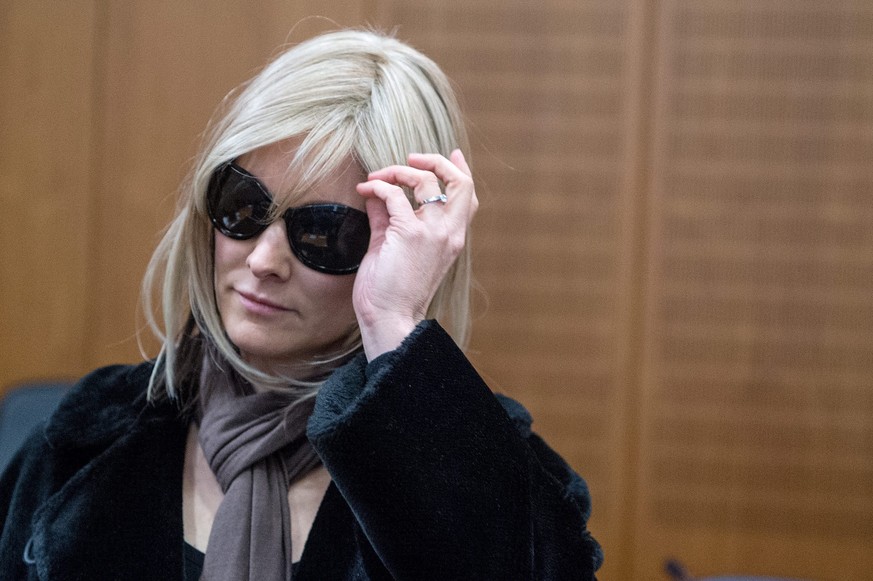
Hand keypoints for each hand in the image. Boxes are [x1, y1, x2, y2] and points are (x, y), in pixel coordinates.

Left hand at [353, 149, 477, 359]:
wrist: (390, 318)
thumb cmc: (392, 291)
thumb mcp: (394, 247)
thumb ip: (390, 219)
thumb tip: (379, 195)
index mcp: (453, 238)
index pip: (468, 197)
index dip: (461, 170)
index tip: (453, 153)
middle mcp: (449, 233)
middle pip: (460, 182)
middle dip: (437, 161)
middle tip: (411, 159)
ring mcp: (432, 232)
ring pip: (425, 181)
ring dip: (398, 171)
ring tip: (377, 177)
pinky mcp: (409, 233)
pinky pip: (394, 195)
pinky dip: (377, 186)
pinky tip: (365, 190)